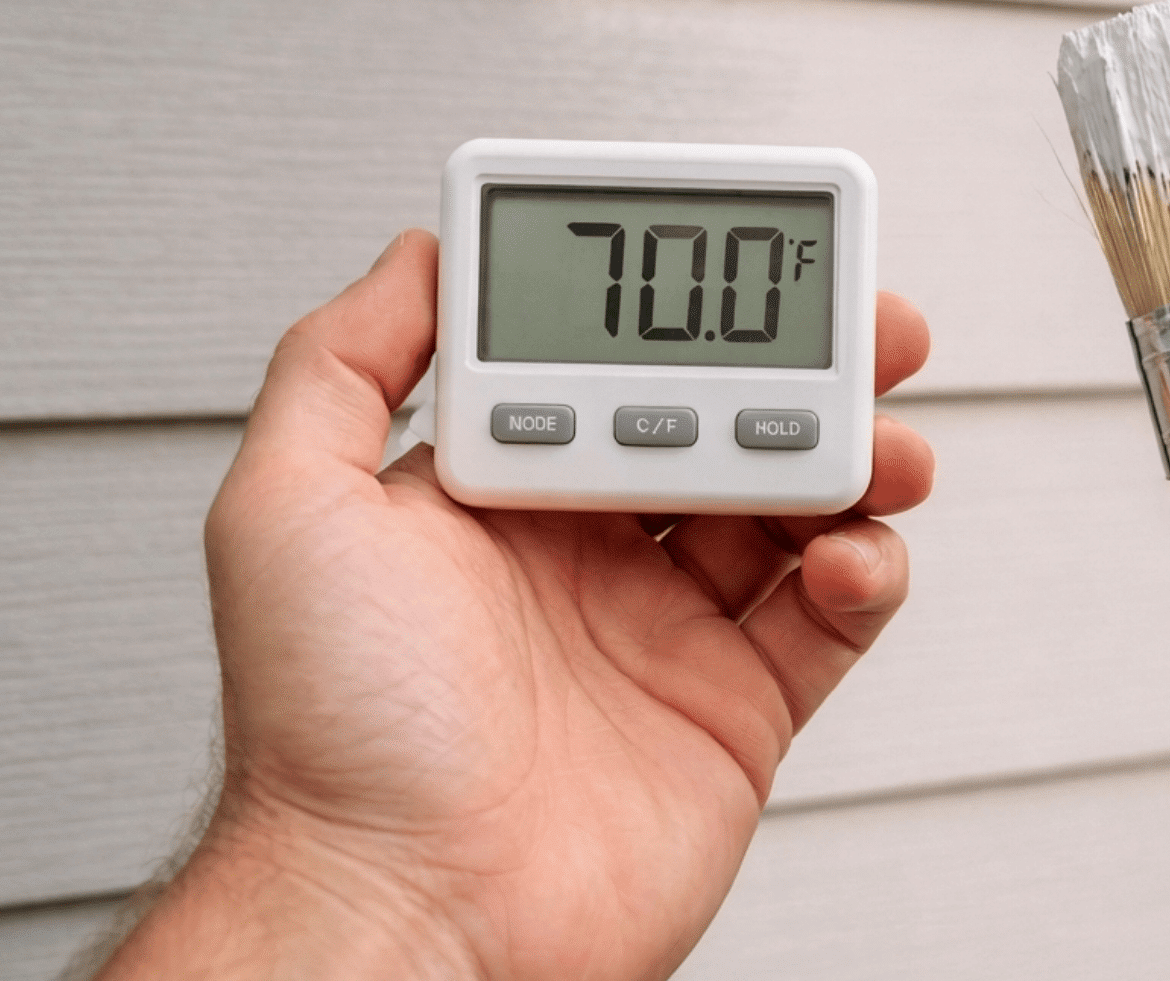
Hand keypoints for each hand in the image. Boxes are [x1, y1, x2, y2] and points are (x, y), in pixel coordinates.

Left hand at [97, 230, 934, 979]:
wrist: (405, 914)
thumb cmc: (328, 738)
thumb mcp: (289, 506)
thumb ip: (346, 362)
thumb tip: (419, 256)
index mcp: (504, 500)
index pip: (616, 374)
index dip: (688, 321)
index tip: (741, 274)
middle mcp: (591, 558)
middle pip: (729, 429)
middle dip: (809, 371)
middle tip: (868, 334)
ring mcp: (668, 635)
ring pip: (797, 512)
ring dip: (857, 460)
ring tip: (880, 445)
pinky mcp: (735, 712)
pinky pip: (830, 620)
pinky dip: (867, 572)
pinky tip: (853, 553)